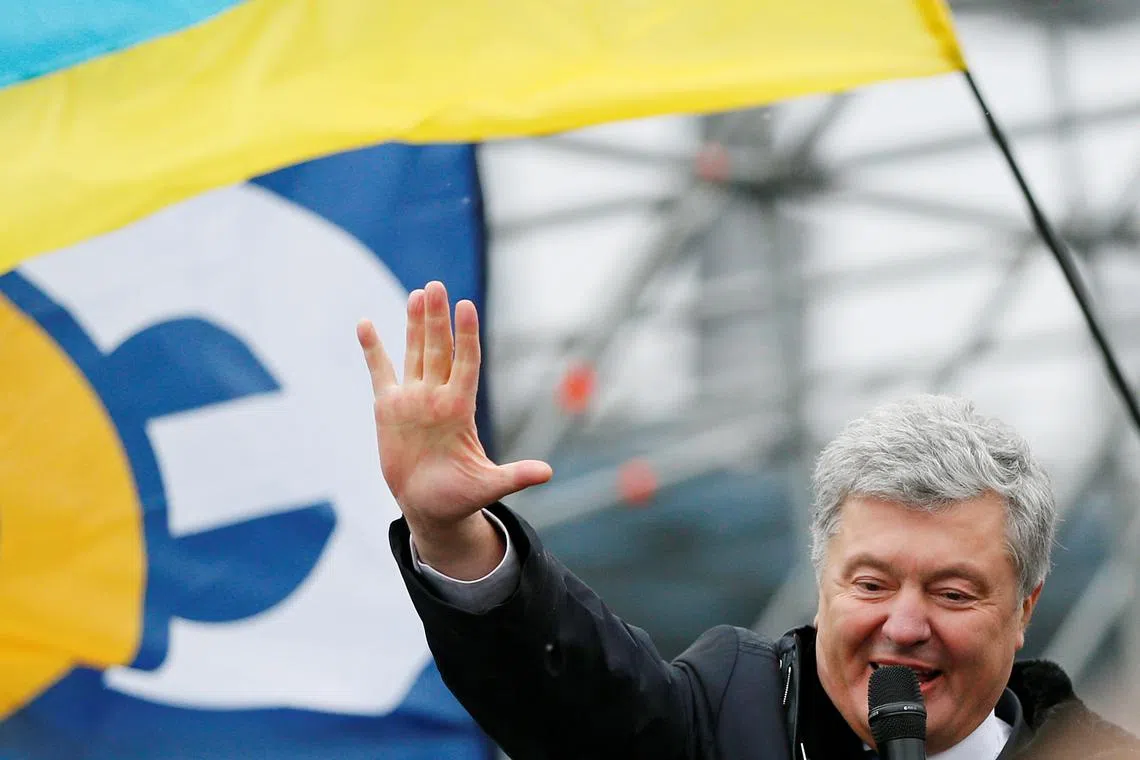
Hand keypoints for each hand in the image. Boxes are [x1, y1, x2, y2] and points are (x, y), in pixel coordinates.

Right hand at [357, 281, 551, 574]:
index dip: (466, 336)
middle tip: (436, 286)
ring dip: (415, 324)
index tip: (466, 307)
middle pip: (438, 350)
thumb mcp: (488, 486)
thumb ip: (515, 476)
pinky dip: (373, 349)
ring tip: (418, 294)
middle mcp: (437, 397)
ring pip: (415, 352)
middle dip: (437, 319)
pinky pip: (380, 371)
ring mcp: (412, 399)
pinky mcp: (388, 407)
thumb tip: (547, 473)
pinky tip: (365, 323)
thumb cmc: (460, 497)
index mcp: (459, 410)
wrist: (430, 506)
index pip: (465, 363)